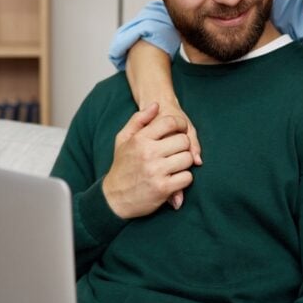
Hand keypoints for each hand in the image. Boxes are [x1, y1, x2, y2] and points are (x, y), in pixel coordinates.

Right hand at [102, 103, 194, 218]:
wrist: (113, 198)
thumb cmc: (121, 167)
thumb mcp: (123, 139)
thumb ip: (139, 120)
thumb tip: (156, 105)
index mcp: (140, 139)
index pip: (170, 122)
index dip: (180, 125)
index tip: (180, 131)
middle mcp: (149, 153)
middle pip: (183, 140)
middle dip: (183, 145)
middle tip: (176, 151)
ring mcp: (157, 171)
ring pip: (188, 159)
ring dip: (185, 162)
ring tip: (175, 165)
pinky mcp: (163, 188)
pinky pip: (187, 177)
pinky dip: (184, 179)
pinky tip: (174, 179)